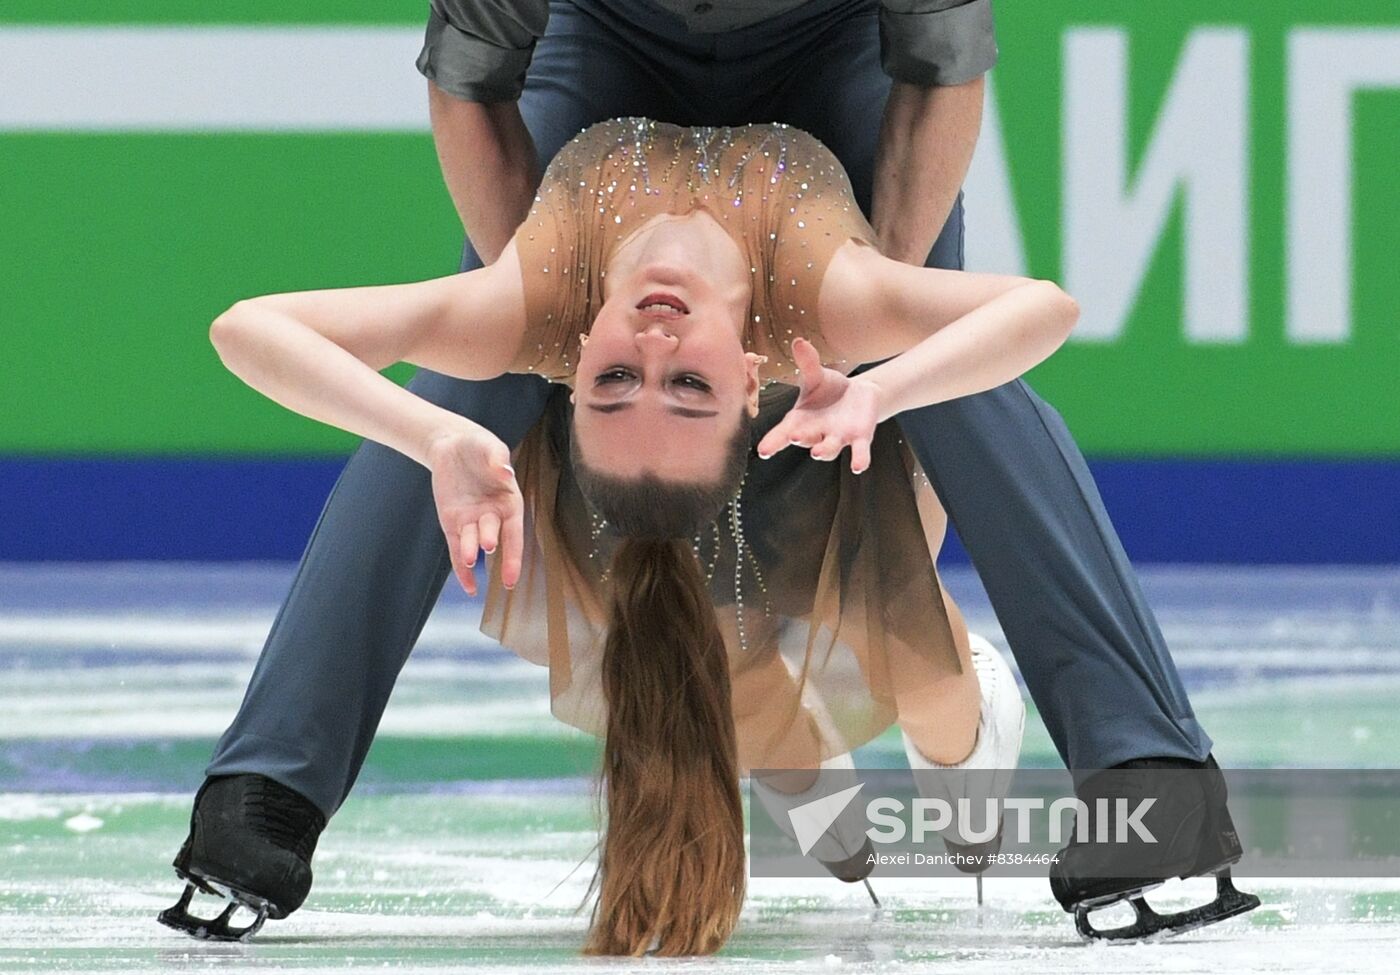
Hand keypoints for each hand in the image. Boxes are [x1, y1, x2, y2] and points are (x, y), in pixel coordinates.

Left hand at [426, 425, 523, 596]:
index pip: (514, 532)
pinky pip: (456, 548)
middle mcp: (493, 516)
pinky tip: (468, 587)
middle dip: (490, 541)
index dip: (515, 554)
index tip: (513, 576)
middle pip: (493, 535)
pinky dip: (461, 568)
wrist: (452, 444)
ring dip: (470, 553)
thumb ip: (497, 460)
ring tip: (467, 558)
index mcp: (509, 502)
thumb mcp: (490, 447)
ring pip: (471, 543)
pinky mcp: (452, 523)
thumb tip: (505, 473)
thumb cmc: (478, 446)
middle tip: (487, 544)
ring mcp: (471, 522)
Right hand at [756, 337, 879, 473]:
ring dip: (823, 450)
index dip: (772, 442)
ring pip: (828, 449)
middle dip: (799, 439)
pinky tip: (858, 466)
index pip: (782, 432)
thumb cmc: (830, 390)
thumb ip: (808, 363)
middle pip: (804, 440)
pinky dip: (859, 459)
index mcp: (800, 420)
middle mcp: (816, 433)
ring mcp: (837, 438)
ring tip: (817, 452)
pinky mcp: (859, 438)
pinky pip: (858, 452)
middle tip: (793, 436)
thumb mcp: (817, 376)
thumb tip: (798, 341)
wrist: (859, 395)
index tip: (762, 451)